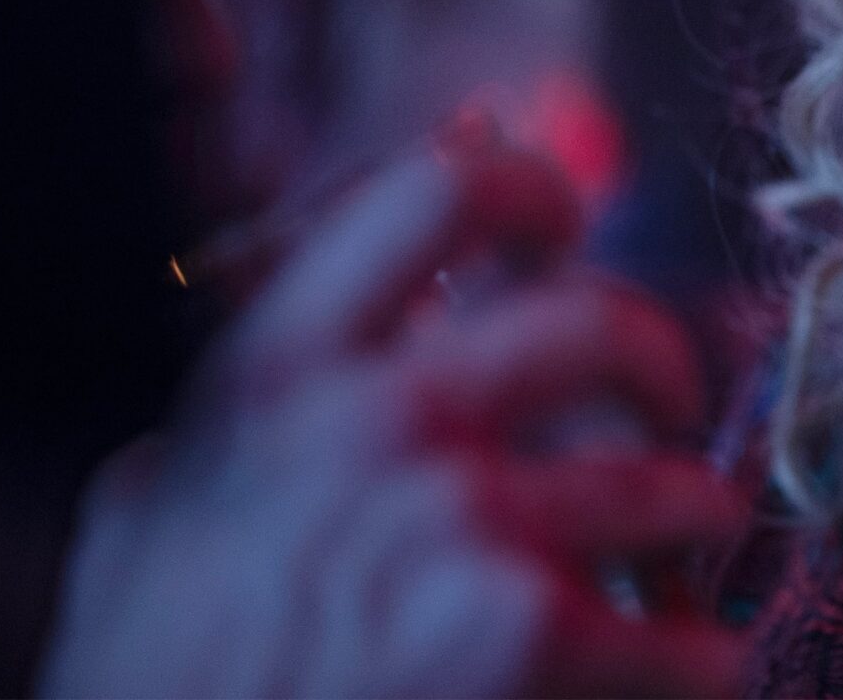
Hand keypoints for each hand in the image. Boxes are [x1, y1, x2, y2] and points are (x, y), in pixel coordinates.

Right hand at [39, 146, 747, 697]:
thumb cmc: (153, 685)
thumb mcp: (142, 524)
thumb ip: (217, 432)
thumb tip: (260, 360)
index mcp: (282, 374)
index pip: (439, 192)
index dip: (531, 193)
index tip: (563, 230)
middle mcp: (383, 424)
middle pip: (601, 323)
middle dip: (663, 368)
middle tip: (670, 409)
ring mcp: (465, 526)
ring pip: (673, 486)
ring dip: (696, 525)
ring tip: (686, 553)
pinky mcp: (529, 635)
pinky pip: (686, 637)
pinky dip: (700, 664)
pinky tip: (681, 673)